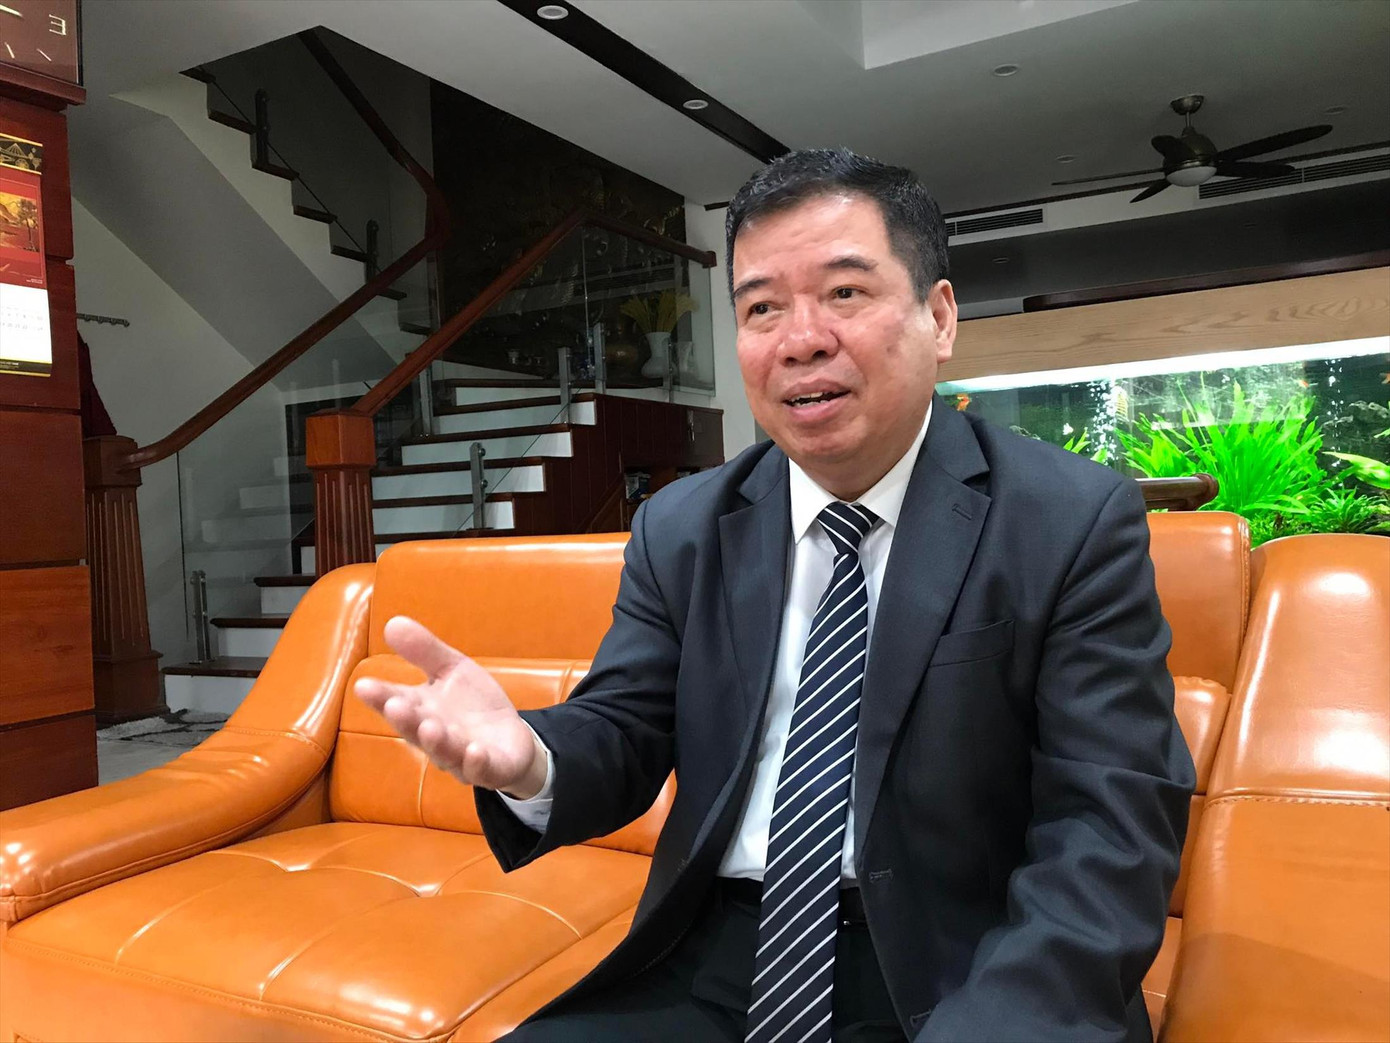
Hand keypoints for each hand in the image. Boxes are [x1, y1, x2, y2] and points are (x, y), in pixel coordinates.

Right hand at [352, 615, 546, 797]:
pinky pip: (482, 770)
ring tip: (430, 727)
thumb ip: (424, 651)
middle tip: (394, 706)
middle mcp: (436, 738)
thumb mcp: (452, 670)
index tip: (363, 686)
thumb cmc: (471, 705)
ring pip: (445, 753)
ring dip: (437, 742)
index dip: (380, 697)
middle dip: (405, 720)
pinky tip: (475, 752)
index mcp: (422, 712)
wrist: (510, 741)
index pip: (396, 702)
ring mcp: (461, 757)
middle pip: (416, 731)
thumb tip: (392, 622)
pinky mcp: (491, 769)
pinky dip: (476, 763)